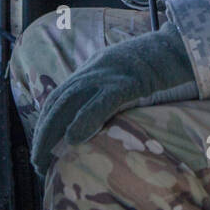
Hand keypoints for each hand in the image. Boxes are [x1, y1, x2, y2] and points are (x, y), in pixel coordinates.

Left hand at [30, 22, 196, 175]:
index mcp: (88, 71)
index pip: (57, 99)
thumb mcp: (118, 76)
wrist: (173, 47)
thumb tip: (92, 119)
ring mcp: (106, 76)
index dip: (44, 124)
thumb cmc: (150, 67)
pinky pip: (99, 103)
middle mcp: (91, 71)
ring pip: (69, 103)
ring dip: (52, 132)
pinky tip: (72, 139)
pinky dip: (83, 120)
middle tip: (37, 162)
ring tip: (44, 158)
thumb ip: (103, 91)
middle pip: (57, 103)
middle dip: (42, 134)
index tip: (39, 147)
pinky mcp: (124, 83)